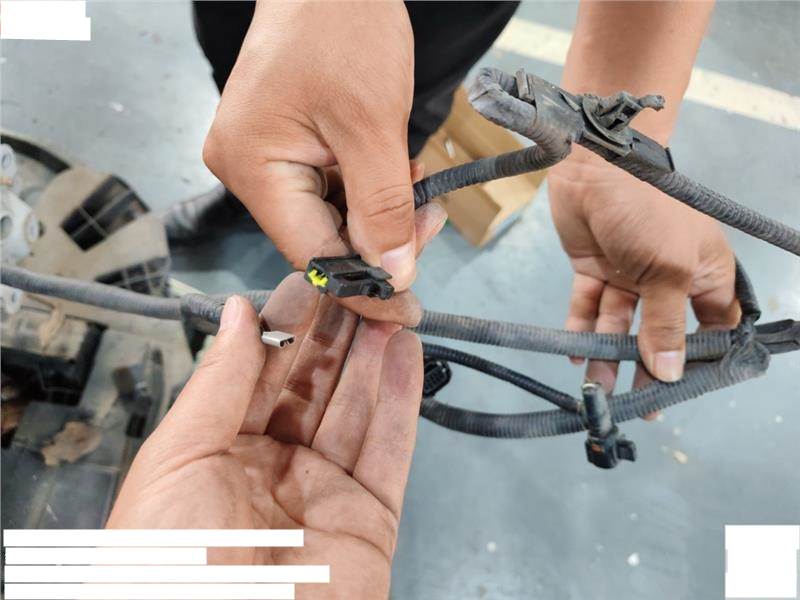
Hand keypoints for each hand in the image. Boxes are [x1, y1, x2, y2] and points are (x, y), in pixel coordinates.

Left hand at [107, 274, 423, 598]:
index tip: (308, 282)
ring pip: (357, 409)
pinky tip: (407, 353)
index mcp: (221, 455)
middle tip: (356, 283)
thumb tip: (239, 313)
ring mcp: (327, 493)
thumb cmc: (169, 568)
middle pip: (315, 387)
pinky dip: (403, 400)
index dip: (286, 328)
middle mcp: (275, 469)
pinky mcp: (371, 519)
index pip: (262, 376)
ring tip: (388, 305)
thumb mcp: (177, 460)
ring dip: (373, 355)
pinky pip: (392, 449)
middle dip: (336, 334)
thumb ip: (218, 383)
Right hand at [202, 1, 439, 324]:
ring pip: (329, 216)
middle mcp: (246, 169)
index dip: (362, 285)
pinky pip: (329, 189)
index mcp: (252, 166)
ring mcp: (262, 157)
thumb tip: (392, 275)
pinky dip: (368, 190)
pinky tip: (396, 170)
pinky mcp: (284, 147)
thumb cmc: (344, 28)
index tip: (405, 307)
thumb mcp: (373, 125)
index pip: (310, 253)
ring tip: (417, 183)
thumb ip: (383, 208)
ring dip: (379, 212)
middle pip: (319, 238)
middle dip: (379, 239)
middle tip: (428, 223)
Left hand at [548, 148, 739, 390]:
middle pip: (662, 334)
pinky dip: (582, 330)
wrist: (594, 166)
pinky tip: (576, 355)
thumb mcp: (669, 270)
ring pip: (621, 326)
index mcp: (703, 274)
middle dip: (651, 367)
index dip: (704, 356)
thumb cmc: (648, 210)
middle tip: (642, 405)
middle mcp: (668, 279)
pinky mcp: (594, 271)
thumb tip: (671, 373)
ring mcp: (629, 275)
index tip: (690, 389)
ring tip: (598, 389)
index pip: (713, 325)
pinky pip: (589, 308)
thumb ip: (666, 324)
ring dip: (609, 356)